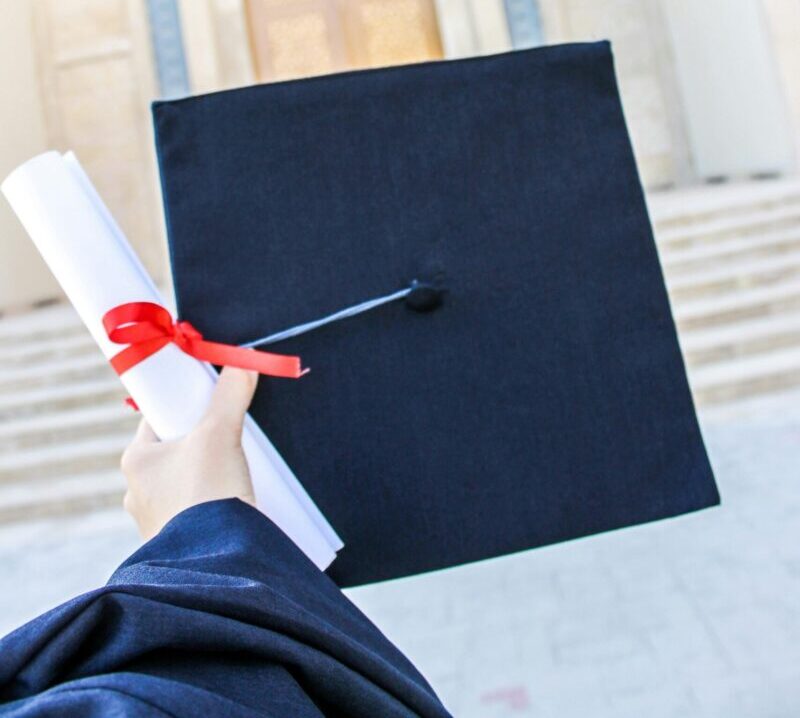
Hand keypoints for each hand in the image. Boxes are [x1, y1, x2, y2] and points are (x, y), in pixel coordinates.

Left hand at [121, 366, 258, 539]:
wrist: (216, 562)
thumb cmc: (206, 492)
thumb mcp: (220, 434)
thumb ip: (230, 396)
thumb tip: (244, 363)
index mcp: (135, 461)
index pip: (157, 419)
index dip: (183, 408)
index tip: (208, 404)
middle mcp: (137, 491)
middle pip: (174, 451)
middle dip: (201, 445)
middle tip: (230, 438)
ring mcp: (155, 520)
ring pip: (183, 484)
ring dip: (207, 477)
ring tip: (237, 473)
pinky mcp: (178, 542)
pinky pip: (193, 513)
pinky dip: (211, 505)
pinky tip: (232, 503)